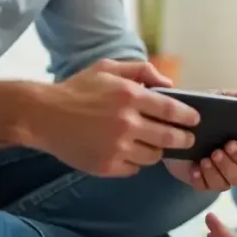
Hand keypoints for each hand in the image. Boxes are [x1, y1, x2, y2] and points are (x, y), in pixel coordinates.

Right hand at [27, 59, 199, 176]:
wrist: (42, 115)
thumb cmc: (77, 89)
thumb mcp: (108, 68)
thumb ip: (141, 70)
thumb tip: (169, 85)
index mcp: (130, 96)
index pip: (172, 110)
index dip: (189, 116)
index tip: (195, 119)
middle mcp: (127, 123)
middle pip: (169, 137)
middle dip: (183, 139)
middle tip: (187, 139)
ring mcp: (117, 147)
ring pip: (153, 156)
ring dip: (157, 150)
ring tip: (153, 144)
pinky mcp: (106, 166)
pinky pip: (134, 168)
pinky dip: (135, 162)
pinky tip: (129, 152)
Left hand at [164, 89, 236, 190]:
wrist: (170, 130)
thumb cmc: (201, 117)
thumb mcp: (216, 101)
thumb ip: (236, 98)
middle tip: (226, 146)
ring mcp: (224, 174)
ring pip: (233, 180)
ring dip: (222, 169)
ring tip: (208, 157)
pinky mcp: (206, 183)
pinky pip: (210, 187)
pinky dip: (204, 178)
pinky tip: (196, 168)